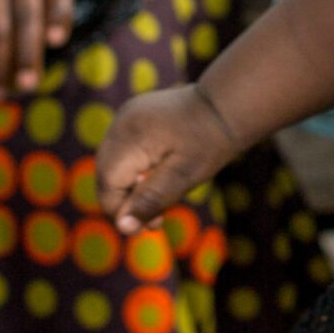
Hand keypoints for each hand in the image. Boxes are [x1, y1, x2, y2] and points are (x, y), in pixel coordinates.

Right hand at [96, 83, 240, 232]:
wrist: (227, 105)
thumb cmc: (209, 142)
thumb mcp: (184, 176)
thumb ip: (150, 200)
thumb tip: (122, 227)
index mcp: (130, 136)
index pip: (107, 184)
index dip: (121, 210)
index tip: (151, 227)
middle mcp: (120, 123)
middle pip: (106, 174)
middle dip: (125, 202)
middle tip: (157, 222)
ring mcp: (125, 117)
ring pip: (113, 164)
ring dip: (130, 188)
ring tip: (160, 204)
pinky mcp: (133, 118)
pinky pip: (123, 152)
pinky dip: (134, 170)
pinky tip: (158, 179)